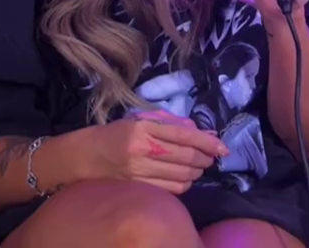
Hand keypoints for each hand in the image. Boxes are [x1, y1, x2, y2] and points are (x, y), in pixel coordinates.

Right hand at [65, 110, 226, 193]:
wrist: (86, 155)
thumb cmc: (117, 133)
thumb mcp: (142, 118)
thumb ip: (172, 123)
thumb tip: (201, 131)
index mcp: (145, 127)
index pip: (185, 135)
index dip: (208, 142)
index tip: (223, 147)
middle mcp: (143, 148)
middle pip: (187, 157)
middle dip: (205, 158)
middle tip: (211, 157)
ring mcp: (139, 170)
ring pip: (182, 175)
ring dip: (197, 172)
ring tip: (199, 167)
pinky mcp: (137, 186)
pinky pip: (171, 189)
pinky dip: (185, 185)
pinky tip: (185, 178)